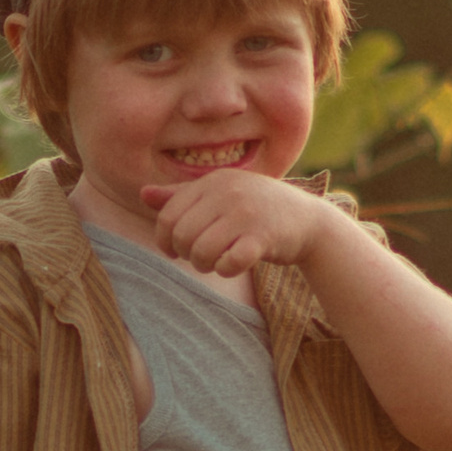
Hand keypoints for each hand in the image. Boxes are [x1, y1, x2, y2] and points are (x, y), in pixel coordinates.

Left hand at [142, 172, 338, 278]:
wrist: (309, 221)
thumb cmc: (257, 209)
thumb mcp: (220, 195)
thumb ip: (181, 195)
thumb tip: (143, 194)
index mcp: (213, 181)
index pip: (168, 215)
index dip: (165, 239)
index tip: (175, 250)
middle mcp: (227, 192)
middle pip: (182, 235)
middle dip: (186, 254)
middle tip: (201, 257)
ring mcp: (246, 213)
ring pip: (201, 251)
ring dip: (205, 265)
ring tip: (216, 262)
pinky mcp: (263, 237)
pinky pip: (228, 263)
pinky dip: (226, 269)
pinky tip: (234, 264)